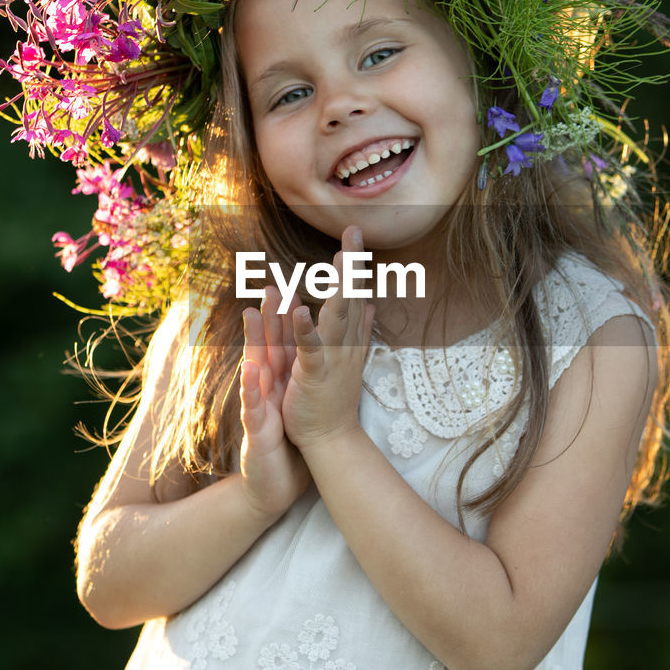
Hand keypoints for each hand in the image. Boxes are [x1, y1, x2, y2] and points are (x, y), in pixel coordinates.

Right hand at [240, 285, 311, 518]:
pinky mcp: (256, 428)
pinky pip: (253, 405)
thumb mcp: (295, 400)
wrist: (277, 480)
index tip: (291, 282)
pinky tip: (249, 370)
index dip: (286, 314)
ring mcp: (259, 405)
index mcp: (280, 379)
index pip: (283, 343)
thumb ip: (299, 374)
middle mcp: (267, 387)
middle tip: (269, 284)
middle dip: (268, 316)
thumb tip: (310, 350)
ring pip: (254, 367)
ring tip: (251, 313)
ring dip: (252, 342)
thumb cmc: (286, 437)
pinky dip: (250, 387)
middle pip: (267, 346)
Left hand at [282, 226, 374, 455]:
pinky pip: (310, 347)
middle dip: (352, 263)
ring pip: (337, 316)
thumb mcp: (350, 359)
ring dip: (339, 287)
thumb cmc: (335, 399)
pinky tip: (300, 309)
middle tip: (354, 230)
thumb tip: (369, 304)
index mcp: (350, 338)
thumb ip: (358, 330)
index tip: (354, 233)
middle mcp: (346, 343)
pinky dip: (306, 328)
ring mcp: (333, 357)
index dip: (355, 264)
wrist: (331, 439)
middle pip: (352, 297)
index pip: (355, 293)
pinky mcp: (315, 373)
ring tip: (340, 258)